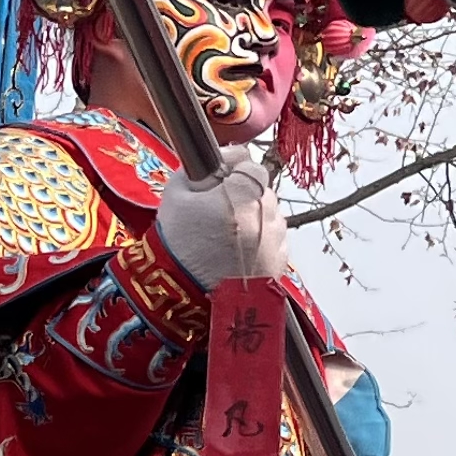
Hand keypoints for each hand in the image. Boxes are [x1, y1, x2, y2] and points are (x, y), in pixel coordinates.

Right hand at [153, 159, 284, 286]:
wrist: (187, 299)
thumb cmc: (179, 245)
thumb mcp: (175, 196)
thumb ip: (197, 168)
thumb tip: (221, 156)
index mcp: (244, 191)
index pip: (249, 163)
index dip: (230, 169)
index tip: (216, 182)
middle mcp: (268, 211)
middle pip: (260, 190)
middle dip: (241, 196)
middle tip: (214, 215)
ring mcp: (277, 238)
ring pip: (268, 216)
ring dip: (252, 220)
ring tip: (223, 240)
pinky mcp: (281, 261)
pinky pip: (272, 241)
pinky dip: (258, 243)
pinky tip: (234, 256)